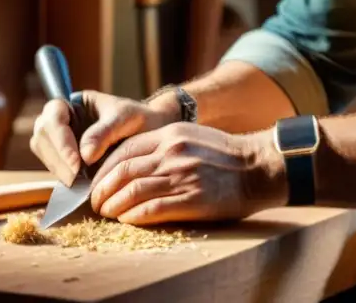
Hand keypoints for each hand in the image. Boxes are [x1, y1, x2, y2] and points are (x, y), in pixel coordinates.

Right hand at [29, 91, 174, 185]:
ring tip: (80, 184)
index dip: (60, 139)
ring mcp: (60, 139)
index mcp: (74, 103)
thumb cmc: (139, 119)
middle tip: (77, 179)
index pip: (53, 115)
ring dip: (59, 170)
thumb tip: (84, 155)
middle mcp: (62, 120)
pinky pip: (54, 166)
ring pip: (44, 153)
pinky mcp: (65, 158)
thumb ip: (104, 133)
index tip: (77, 162)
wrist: (151, 133)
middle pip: (41, 136)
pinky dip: (64, 176)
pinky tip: (80, 186)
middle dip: (58, 158)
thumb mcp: (125, 119)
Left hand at [89, 123, 286, 225]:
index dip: (104, 169)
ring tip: (107, 214)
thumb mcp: (193, 135)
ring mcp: (182, 176)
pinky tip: (127, 220)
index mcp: (171, 135)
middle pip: (123, 171)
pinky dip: (133, 217)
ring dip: (113, 206)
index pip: (125, 150)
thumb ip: (164, 144)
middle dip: (102, 189)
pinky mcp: (191, 200)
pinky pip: (151, 209)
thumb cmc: (227, 155)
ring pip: (132, 191)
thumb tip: (133, 162)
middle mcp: (173, 153)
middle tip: (96, 202)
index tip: (98, 182)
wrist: (259, 168)